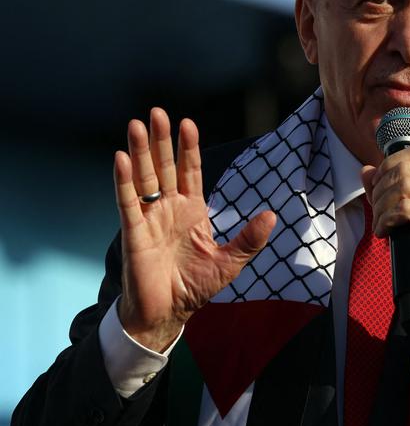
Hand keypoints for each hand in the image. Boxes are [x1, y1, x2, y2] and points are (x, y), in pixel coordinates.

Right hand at [114, 108, 275, 351]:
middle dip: (161, 140)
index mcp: (192, 210)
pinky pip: (127, 202)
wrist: (169, 312)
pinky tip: (121, 159)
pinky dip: (123, 181)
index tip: (188, 123)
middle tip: (156, 112)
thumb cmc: (196, 286)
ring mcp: (150, 218)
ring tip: (135, 124)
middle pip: (163, 166)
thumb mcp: (230, 262)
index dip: (188, 148)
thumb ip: (249, 239)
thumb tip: (272, 216)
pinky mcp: (134, 232)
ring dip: (139, 151)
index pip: (189, 171)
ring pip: (144, 178)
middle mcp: (168, 208)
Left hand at [361, 144, 409, 325]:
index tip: (377, 191)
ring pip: (404, 186)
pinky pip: (407, 209)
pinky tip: (385, 233)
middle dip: (380, 190)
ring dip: (382, 206)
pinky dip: (388, 219)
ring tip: (381, 225)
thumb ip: (387, 191)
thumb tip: (366, 170)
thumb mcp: (406, 216)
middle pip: (404, 168)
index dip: (388, 166)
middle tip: (377, 214)